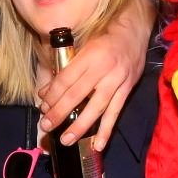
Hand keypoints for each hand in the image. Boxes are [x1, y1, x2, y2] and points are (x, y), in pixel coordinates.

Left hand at [38, 0, 154, 149]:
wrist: (135, 31)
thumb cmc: (104, 37)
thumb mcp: (83, 45)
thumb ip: (66, 67)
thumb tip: (46, 91)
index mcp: (90, 55)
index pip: (66, 79)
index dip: (52, 95)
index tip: (42, 105)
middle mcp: (104, 69)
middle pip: (77, 95)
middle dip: (59, 112)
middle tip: (45, 126)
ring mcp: (117, 81)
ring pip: (96, 108)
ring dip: (80, 126)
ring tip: (65, 140)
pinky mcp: (127, 90)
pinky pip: (115, 114)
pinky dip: (106, 131)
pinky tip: (98, 145)